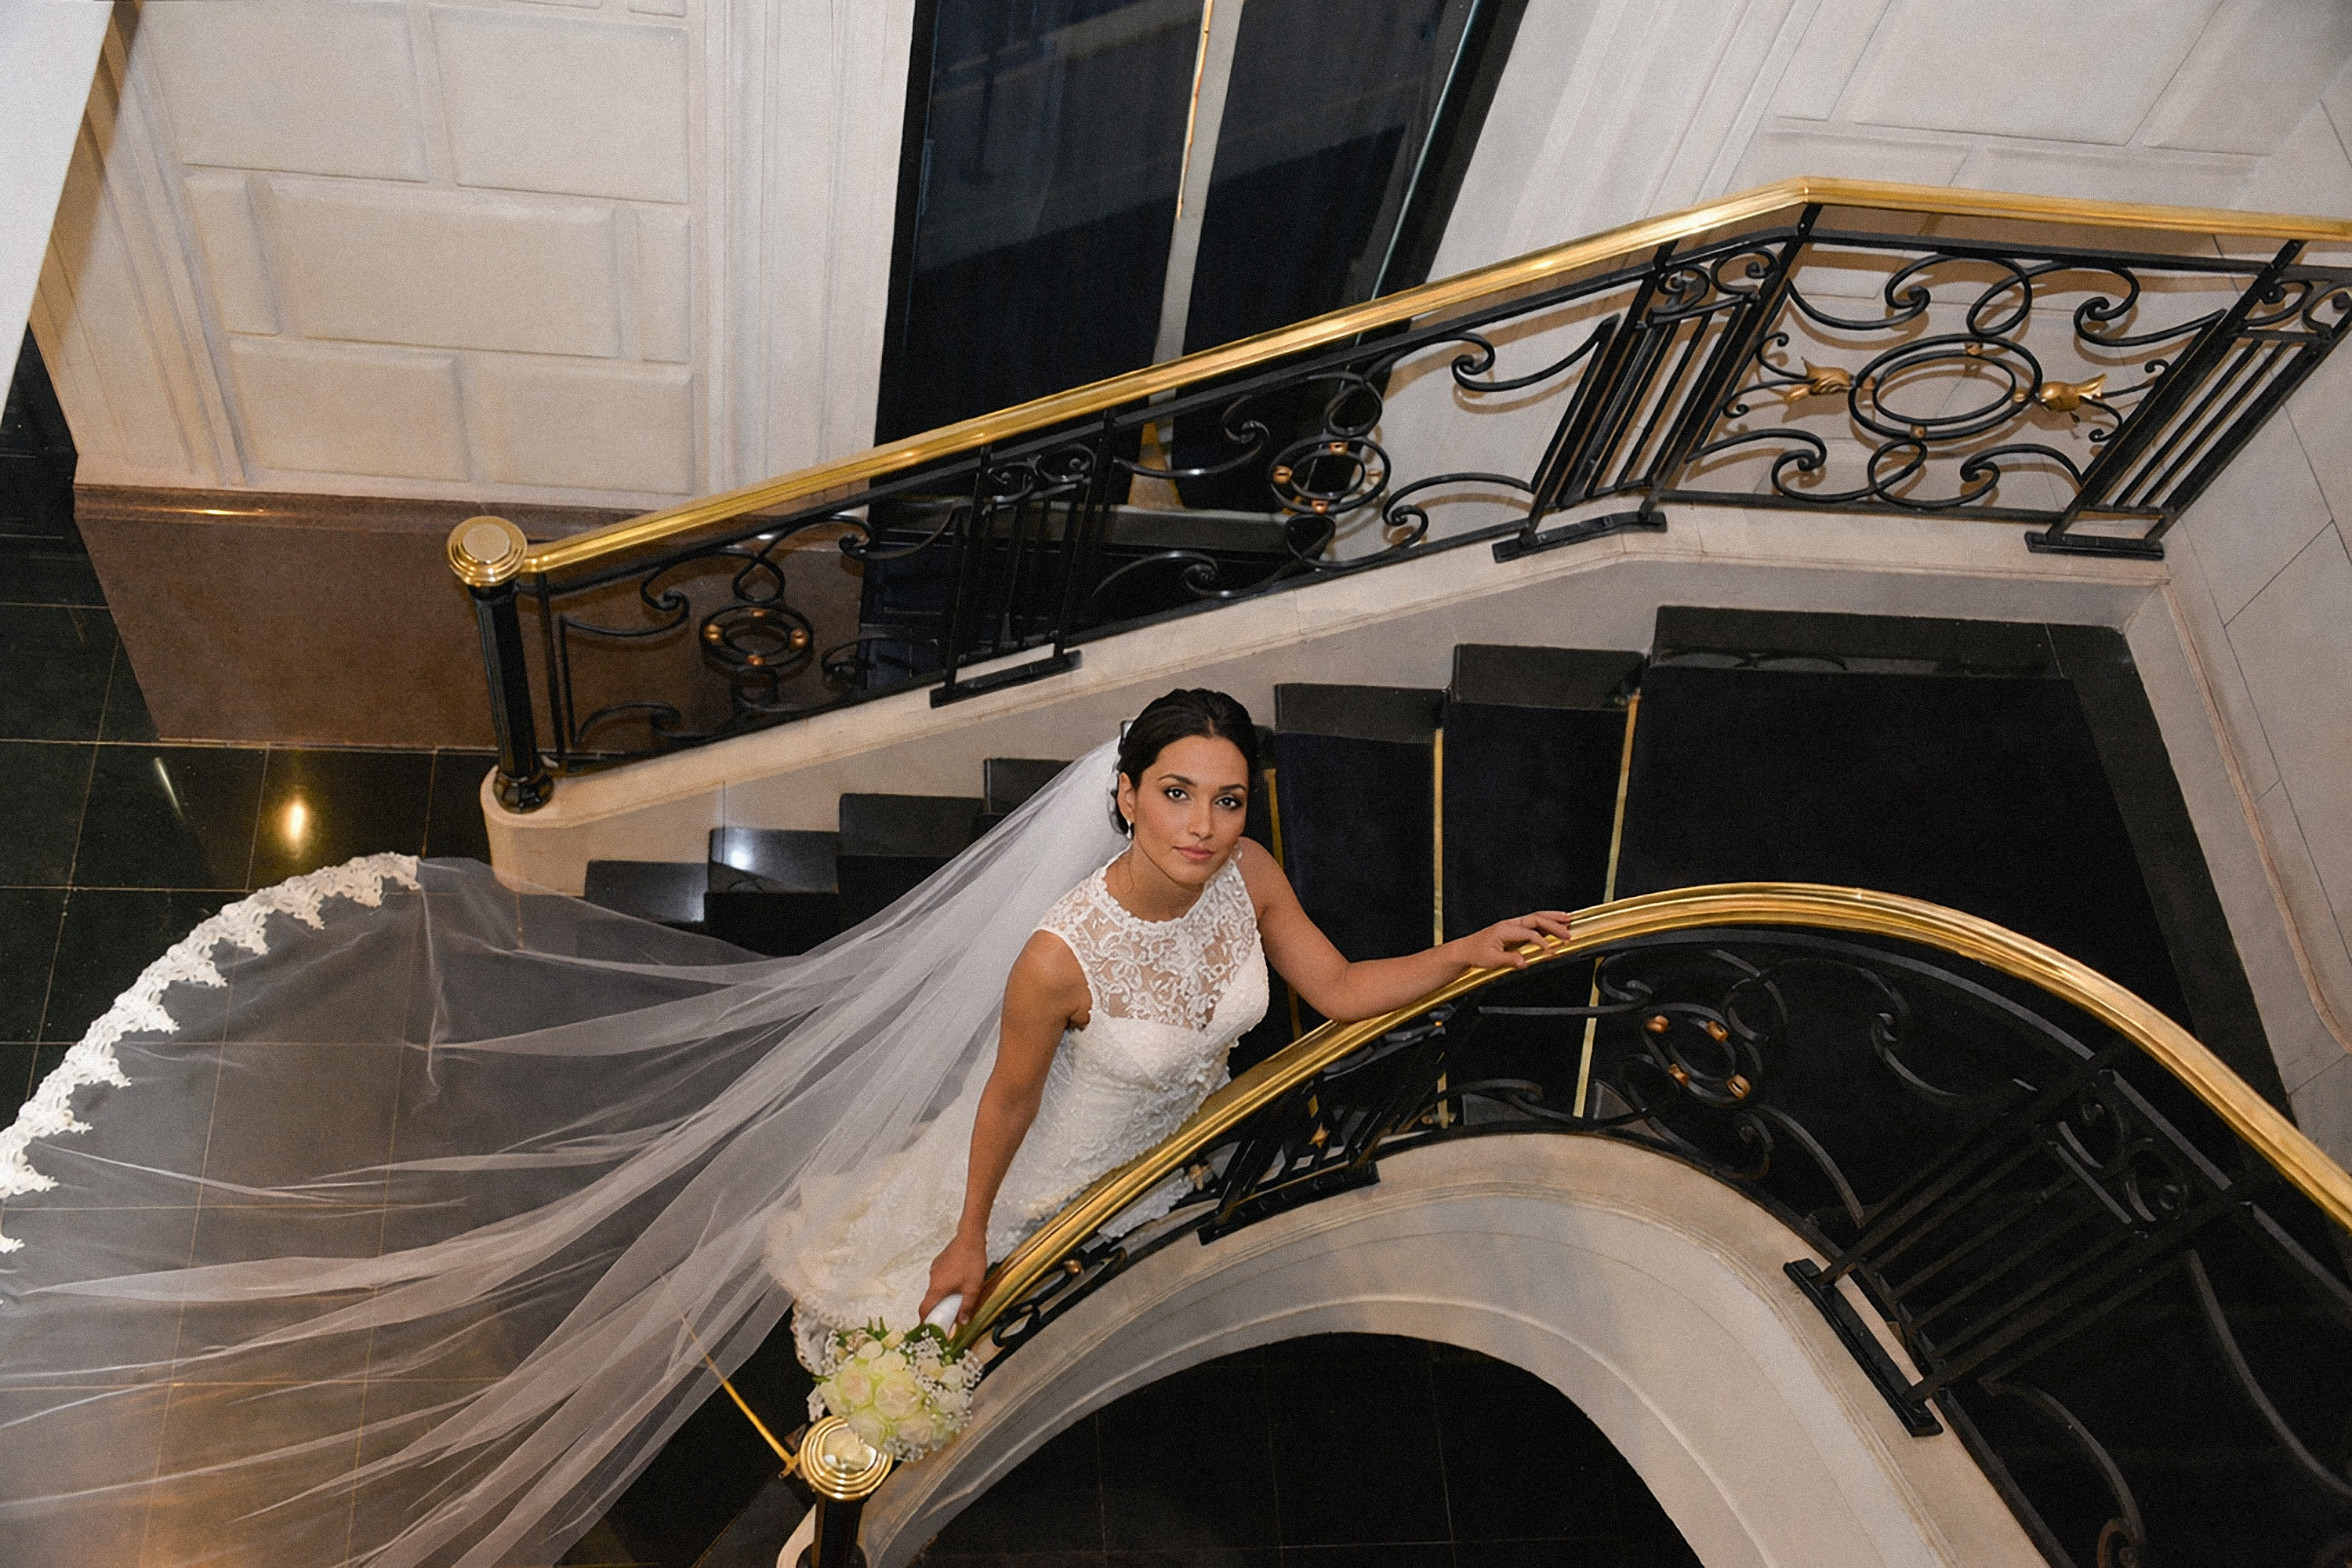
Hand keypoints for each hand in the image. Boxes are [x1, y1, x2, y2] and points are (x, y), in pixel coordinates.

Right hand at [920, 1231, 988, 1326]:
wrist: (970, 1238)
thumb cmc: (971, 1261)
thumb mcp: (973, 1288)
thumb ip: (966, 1307)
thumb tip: (962, 1322)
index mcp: (937, 1288)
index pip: (924, 1309)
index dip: (925, 1321)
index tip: (928, 1328)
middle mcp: (933, 1279)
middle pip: (931, 1300)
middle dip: (939, 1309)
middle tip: (949, 1315)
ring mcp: (935, 1270)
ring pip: (936, 1288)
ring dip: (944, 1296)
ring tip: (958, 1297)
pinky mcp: (940, 1262)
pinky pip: (940, 1278)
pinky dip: (946, 1284)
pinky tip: (959, 1282)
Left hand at [1456, 910, 1573, 969]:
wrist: (1464, 950)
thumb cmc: (1475, 953)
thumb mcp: (1491, 960)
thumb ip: (1509, 960)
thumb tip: (1525, 962)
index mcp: (1504, 929)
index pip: (1529, 933)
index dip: (1542, 942)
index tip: (1552, 951)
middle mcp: (1509, 924)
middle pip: (1536, 919)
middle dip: (1554, 924)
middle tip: (1568, 932)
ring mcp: (1512, 925)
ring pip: (1536, 917)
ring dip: (1552, 918)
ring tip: (1568, 919)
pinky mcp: (1513, 929)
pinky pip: (1532, 922)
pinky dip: (1546, 922)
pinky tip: (1555, 925)